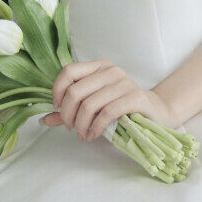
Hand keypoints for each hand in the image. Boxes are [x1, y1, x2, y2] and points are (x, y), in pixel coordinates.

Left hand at [39, 59, 177, 140]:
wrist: (158, 113)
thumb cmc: (123, 109)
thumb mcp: (95, 106)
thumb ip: (70, 110)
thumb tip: (43, 120)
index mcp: (98, 67)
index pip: (68, 71)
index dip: (57, 91)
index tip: (57, 108)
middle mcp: (110, 70)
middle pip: (76, 90)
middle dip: (68, 114)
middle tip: (71, 128)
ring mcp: (124, 82)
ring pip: (90, 103)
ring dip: (82, 124)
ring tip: (82, 135)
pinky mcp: (135, 97)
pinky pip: (108, 112)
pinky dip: (96, 127)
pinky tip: (93, 135)